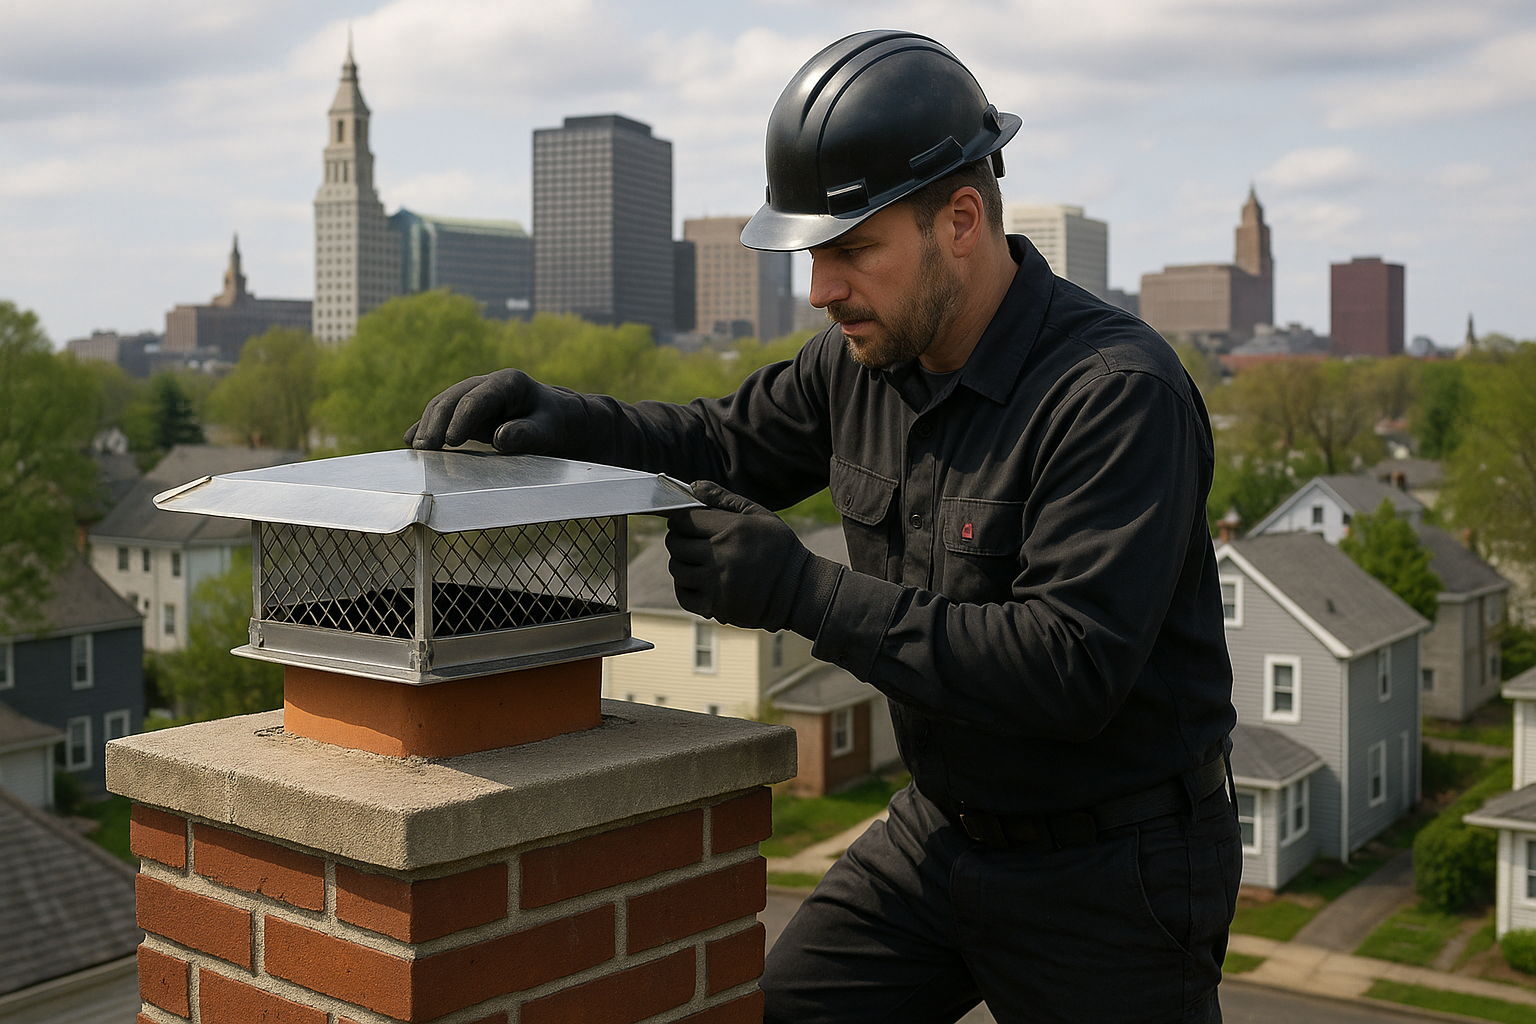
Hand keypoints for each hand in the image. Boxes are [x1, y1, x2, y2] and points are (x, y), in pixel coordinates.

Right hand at [402, 368, 589, 454]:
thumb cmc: (555, 423)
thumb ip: (528, 433)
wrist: (557, 420)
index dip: (463, 418)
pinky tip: (410, 441)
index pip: (479, 398)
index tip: (451, 441)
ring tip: (418, 449)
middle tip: (426, 448)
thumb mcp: (549, 429)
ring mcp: (473, 397)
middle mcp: (486, 385)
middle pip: (453, 398)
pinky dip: (425, 427)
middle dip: (436, 422)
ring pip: (442, 405)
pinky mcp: (465, 412)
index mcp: (508, 382)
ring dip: (427, 426)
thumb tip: (501, 439)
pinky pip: (441, 417)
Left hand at [665, 480, 843, 636]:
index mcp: (732, 529)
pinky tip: (699, 581)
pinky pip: (683, 595)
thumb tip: (694, 485)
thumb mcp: (759, 515)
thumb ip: (724, 498)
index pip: (684, 520)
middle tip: (690, 541)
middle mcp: (721, 555)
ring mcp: (717, 583)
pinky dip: (685, 587)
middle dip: (678, 539)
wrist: (799, 590)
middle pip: (676, 544)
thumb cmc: (780, 548)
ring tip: (697, 562)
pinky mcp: (716, 606)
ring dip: (682, 563)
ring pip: (677, 569)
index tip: (685, 523)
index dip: (679, 519)